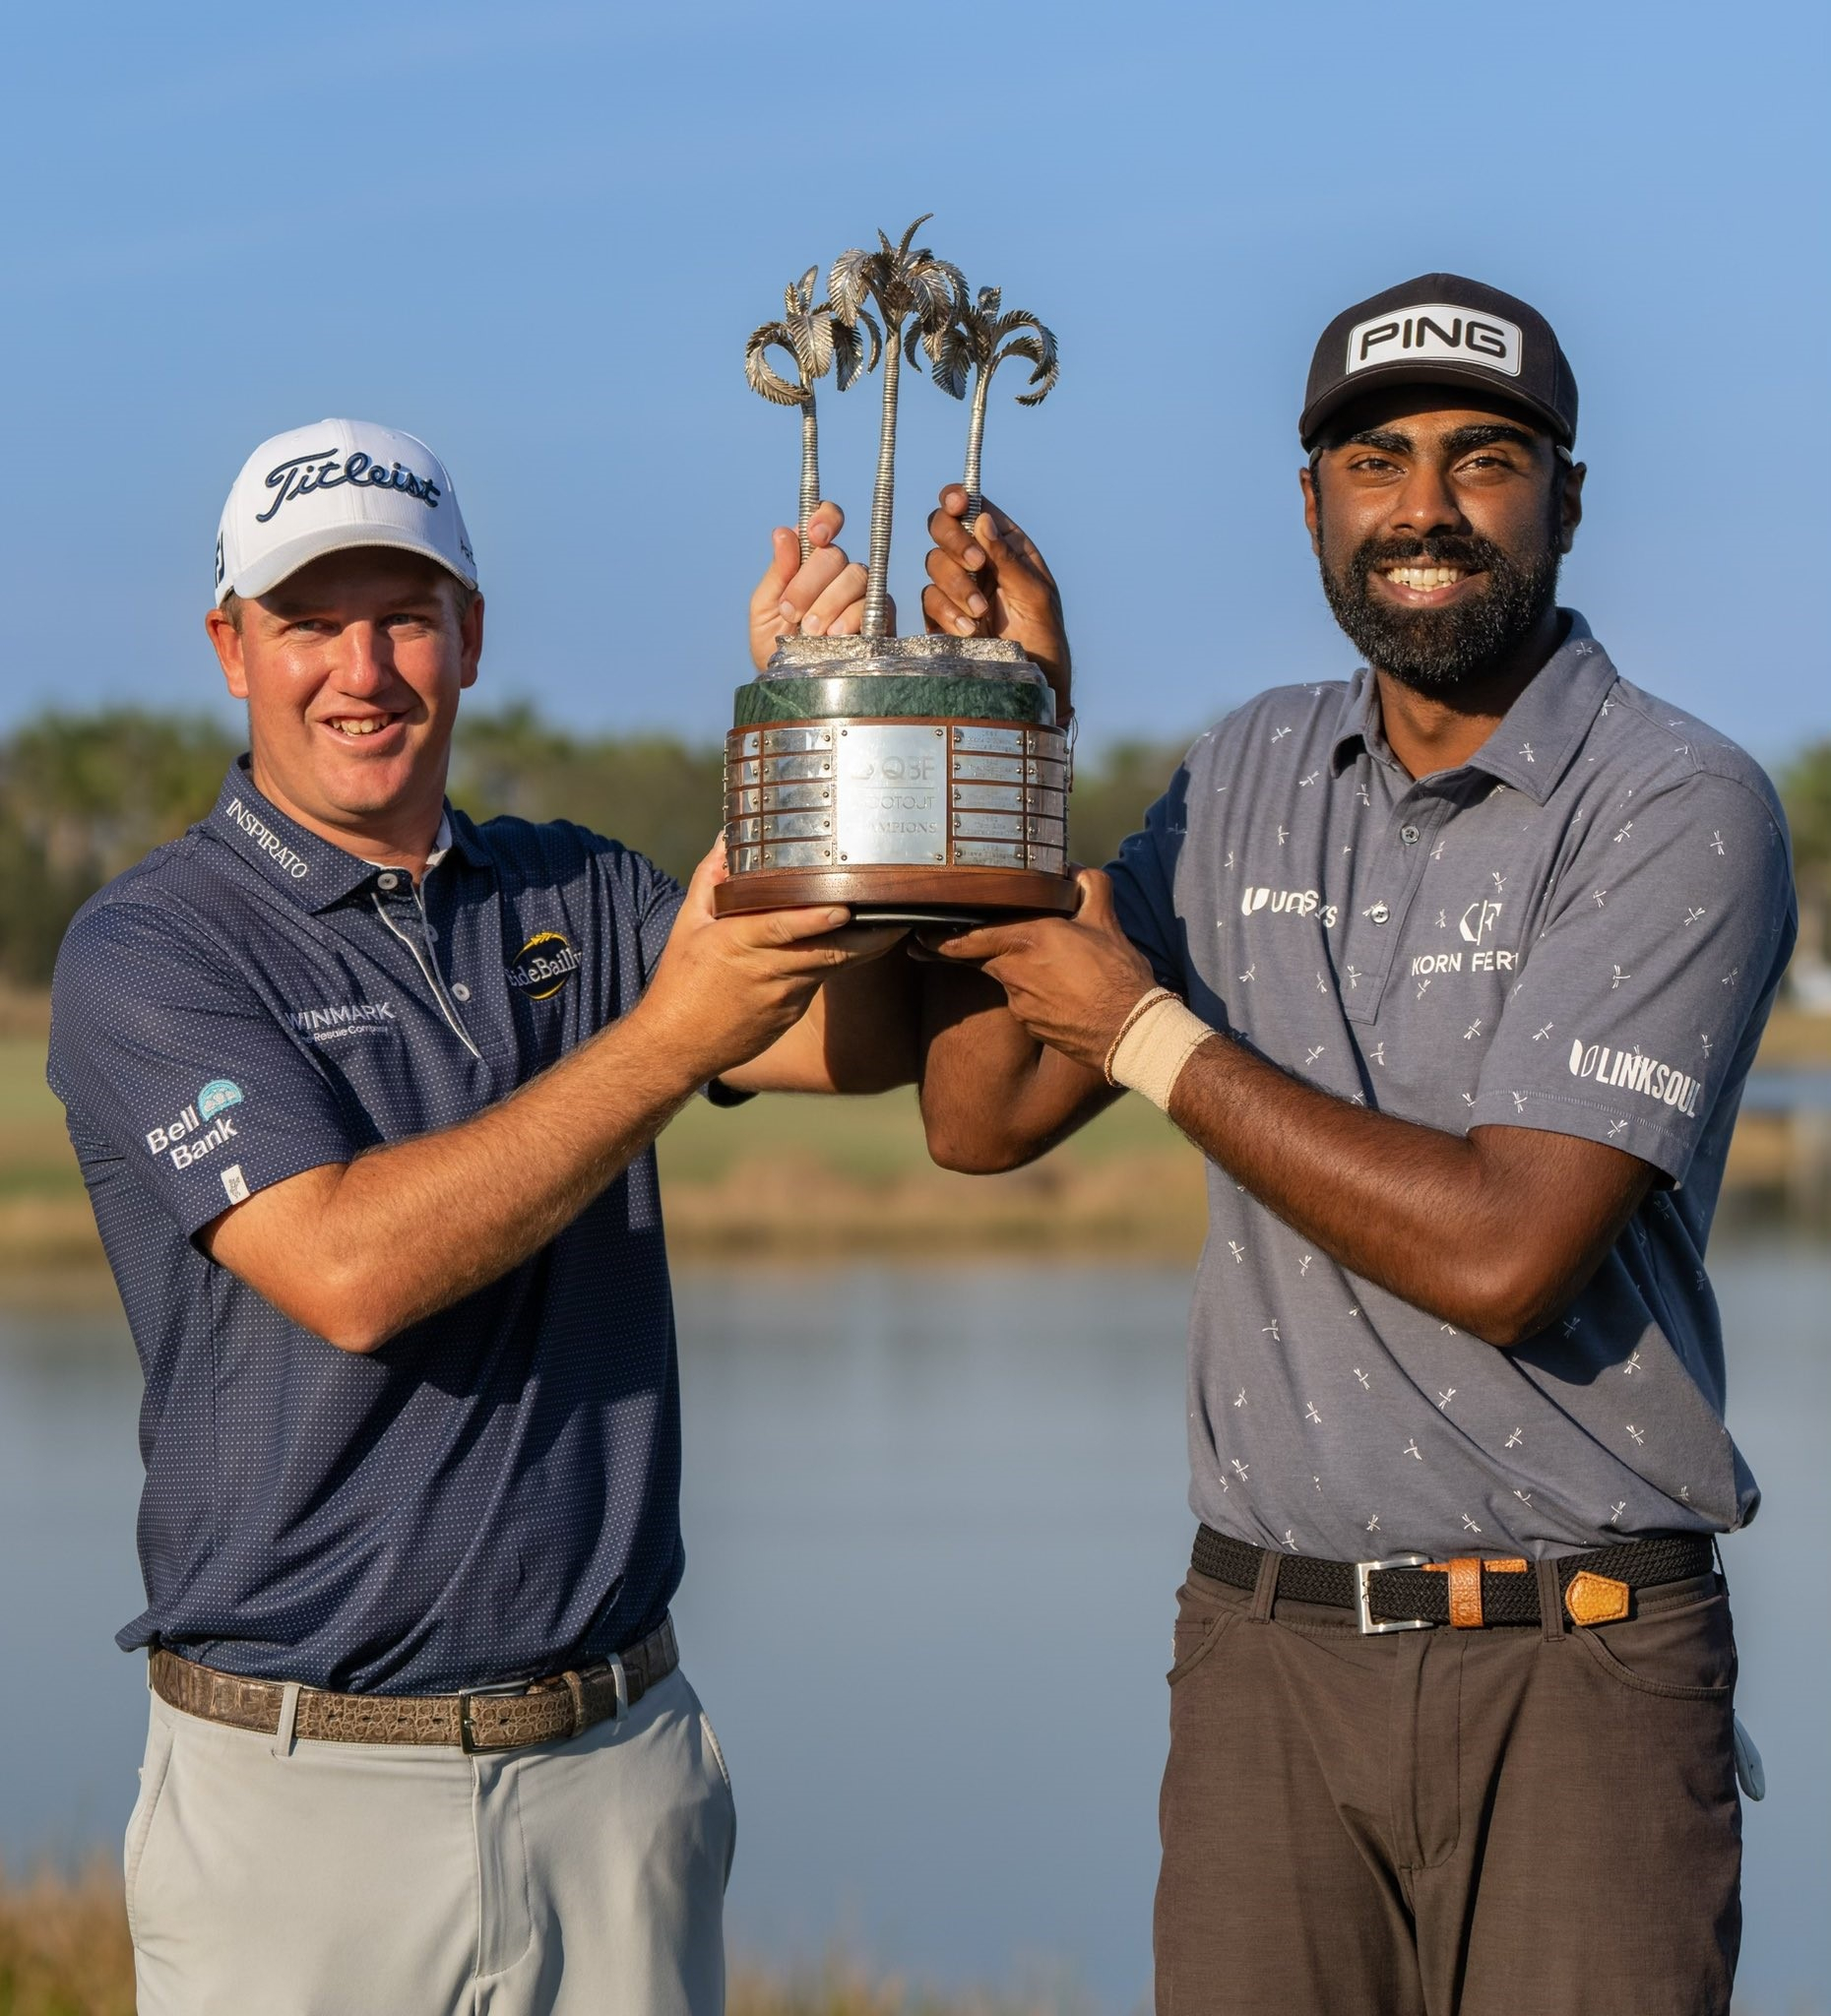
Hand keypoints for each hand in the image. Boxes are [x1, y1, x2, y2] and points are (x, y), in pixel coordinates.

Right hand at [634, 841, 908, 1086]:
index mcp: (736, 943)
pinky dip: (839, 962)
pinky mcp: (792, 1012)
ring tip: (896, 923)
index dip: (815, 920)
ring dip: (866, 948)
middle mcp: (766, 971)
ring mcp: (784, 996)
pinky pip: (821, 981)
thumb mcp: (687, 925)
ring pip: (834, 966)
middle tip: (900, 914)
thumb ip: (711, 880)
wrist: (677, 1046)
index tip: (844, 907)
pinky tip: (862, 946)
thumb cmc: (680, 981)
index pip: (781, 928)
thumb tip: (727, 839)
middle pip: (827, 951)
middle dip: (868, 936)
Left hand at [747, 501, 892, 670]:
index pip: (825, 522)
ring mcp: (862, 594)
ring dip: (828, 603)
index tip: (815, 535)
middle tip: (792, 613)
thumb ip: (777, 573)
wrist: (792, 688)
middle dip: (809, 583)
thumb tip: (784, 532)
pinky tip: (835, 636)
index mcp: (810, 561)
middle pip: (835, 555)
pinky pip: (872, 605)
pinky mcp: (880, 618)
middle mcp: (839, 573)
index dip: (825, 518)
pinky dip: (851, 618)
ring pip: (855, 578)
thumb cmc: (776, 647)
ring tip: (811, 632)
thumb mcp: (766, 610)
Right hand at [923, 487, 1070, 720]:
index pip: (975, 510)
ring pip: (934, 565)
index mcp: (1006, 546)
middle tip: (977, 564)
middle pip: (943, 529)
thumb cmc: (1045, 639)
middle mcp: (979, 562)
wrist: (1030, 686)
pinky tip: (970, 630)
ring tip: (981, 612)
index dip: (959, 499)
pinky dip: (947, 612)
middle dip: (955, 542)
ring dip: (956, 584)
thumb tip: (982, 519)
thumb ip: (1008, 557)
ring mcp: (958, 588)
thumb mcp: (1036, 595)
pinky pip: (930, 601)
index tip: (956, 503)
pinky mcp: (942, 617)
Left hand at [924, 869, 1154, 1073]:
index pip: (970, 937)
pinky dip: (1037, 998)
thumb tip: (1074, 871)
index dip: (941, 938)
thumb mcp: (1107, 922)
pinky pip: (1025, 1005)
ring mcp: (1020, 1004)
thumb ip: (1088, 887)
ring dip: (1022, 975)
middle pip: (987, 958)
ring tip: (1058, 974)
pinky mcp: (1031, 1027)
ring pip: (1009, 981)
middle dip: (987, 952)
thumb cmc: (1118, 976)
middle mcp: (1015, 972)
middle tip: (992, 946)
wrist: (1132, 1033)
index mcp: (1029, 939)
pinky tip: (1064, 997)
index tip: (921, 936)